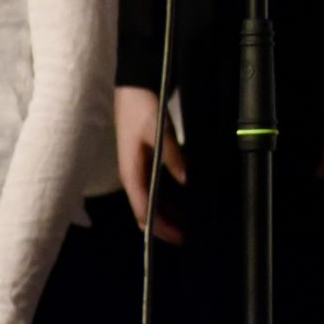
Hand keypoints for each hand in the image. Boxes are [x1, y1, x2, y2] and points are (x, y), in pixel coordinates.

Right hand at [115, 86, 184, 243]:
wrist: (133, 85)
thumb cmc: (141, 108)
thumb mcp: (158, 130)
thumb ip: (173, 156)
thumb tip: (186, 179)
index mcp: (131, 173)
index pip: (143, 211)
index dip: (160, 228)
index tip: (180, 237)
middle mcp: (133, 175)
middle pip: (146, 211)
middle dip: (165, 225)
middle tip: (189, 234)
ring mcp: (138, 169)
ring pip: (152, 200)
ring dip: (169, 212)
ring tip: (192, 218)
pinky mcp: (145, 161)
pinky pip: (157, 187)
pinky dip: (170, 196)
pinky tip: (187, 197)